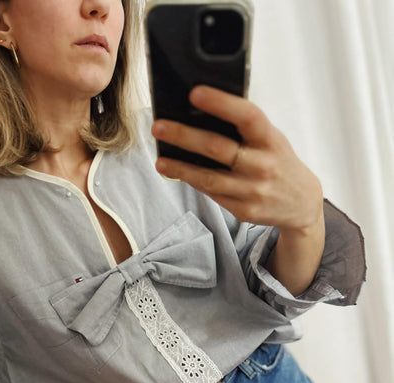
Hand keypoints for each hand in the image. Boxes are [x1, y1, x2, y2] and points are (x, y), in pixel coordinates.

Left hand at [151, 85, 323, 233]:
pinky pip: (212, 193)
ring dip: (180, 168)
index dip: (221, 103)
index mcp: (271, 139)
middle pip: (218, 148)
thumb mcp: (272, 140)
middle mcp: (263, 165)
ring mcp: (254, 190)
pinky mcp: (244, 210)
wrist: (302, 203)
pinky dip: (193, 182)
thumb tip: (202, 114)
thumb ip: (246, 129)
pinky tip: (178, 173)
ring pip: (209, 178)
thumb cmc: (279, 162)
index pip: (246, 116)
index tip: (195, 93)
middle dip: (184, 136)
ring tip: (160, 160)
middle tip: (159, 127)